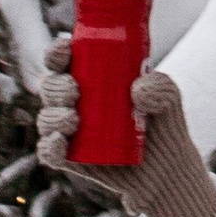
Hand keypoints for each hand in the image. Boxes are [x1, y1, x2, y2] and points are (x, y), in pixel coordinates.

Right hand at [34, 66, 215, 216]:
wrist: (166, 168)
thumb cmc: (164, 123)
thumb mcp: (168, 98)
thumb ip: (161, 87)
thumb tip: (137, 90)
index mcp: (91, 78)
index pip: (65, 60)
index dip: (57, 52)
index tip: (65, 48)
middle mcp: (75, 102)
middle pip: (51, 86)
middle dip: (56, 86)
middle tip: (74, 91)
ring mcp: (70, 131)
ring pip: (47, 118)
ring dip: (53, 116)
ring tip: (73, 120)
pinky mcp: (70, 159)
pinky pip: (48, 153)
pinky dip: (49, 147)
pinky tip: (59, 142)